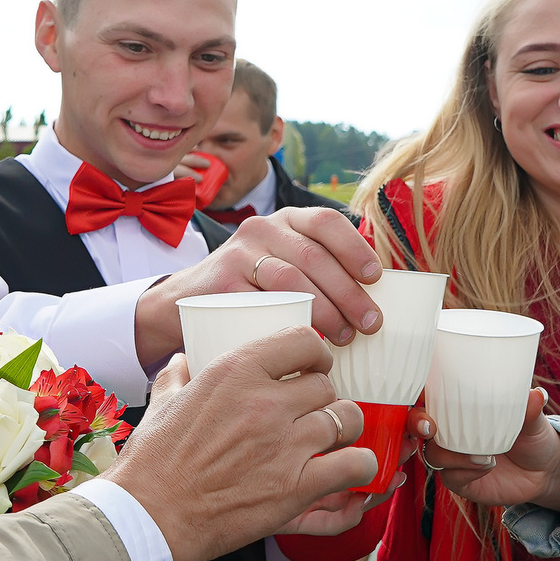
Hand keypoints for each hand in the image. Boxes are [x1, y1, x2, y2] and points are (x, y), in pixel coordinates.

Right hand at [107, 328, 378, 560]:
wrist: (150, 515)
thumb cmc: (152, 462)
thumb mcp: (162, 401)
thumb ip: (179, 373)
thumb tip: (186, 360)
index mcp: (235, 371)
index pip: (303, 341)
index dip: (316, 355)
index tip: (313, 367)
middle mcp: (266, 402)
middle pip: (326, 385)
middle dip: (323, 399)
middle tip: (311, 415)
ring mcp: (285, 444)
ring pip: (347, 419)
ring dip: (342, 431)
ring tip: (329, 443)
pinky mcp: (297, 487)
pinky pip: (355, 464)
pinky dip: (360, 467)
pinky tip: (350, 470)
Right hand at [133, 206, 384, 367]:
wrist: (183, 303)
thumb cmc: (250, 288)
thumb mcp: (283, 262)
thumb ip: (318, 266)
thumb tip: (375, 293)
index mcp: (285, 220)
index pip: (326, 222)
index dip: (355, 248)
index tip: (376, 278)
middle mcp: (261, 229)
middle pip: (314, 256)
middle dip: (349, 292)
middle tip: (370, 324)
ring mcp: (238, 254)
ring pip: (292, 279)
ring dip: (325, 311)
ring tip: (344, 337)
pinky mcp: (220, 283)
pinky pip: (261, 303)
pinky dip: (288, 323)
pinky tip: (304, 340)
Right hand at [419, 387, 559, 511]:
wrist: (544, 471)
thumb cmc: (532, 435)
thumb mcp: (533, 421)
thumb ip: (530, 409)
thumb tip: (537, 395)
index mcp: (460, 408)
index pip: (429, 395)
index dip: (418, 393)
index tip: (421, 393)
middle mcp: (450, 431)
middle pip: (416, 425)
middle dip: (416, 423)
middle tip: (430, 427)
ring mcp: (453, 457)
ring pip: (432, 453)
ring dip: (451, 454)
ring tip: (484, 456)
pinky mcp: (460, 480)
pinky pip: (449, 477)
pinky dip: (465, 471)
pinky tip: (486, 467)